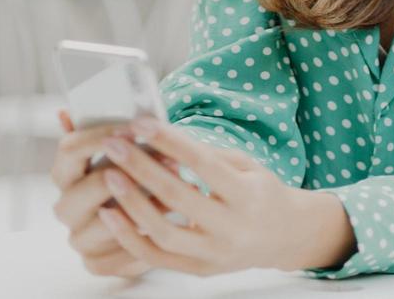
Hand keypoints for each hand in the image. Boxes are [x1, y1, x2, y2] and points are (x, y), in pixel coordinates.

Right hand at [49, 109, 181, 278]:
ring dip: (142, 205)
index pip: (70, 149)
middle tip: (160, 160)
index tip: (131, 128)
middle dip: (124, 174)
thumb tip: (66, 110)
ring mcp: (79, 237)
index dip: (99, 137)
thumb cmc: (130, 174)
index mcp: (64, 173)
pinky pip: (118, 253)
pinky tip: (170, 220)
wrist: (142, 220)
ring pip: (104, 223)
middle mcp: (66, 206)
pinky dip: (145, 236)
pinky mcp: (97, 262)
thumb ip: (102, 132)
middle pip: (83, 188)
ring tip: (174, 189)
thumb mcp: (119, 149)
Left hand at [91, 115, 321, 276]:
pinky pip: (157, 258)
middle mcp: (232, 229)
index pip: (202, 164)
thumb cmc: (262, 192)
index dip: (169, 142)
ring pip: (163, 233)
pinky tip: (110, 215)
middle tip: (114, 144)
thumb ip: (208, 155)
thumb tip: (162, 136)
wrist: (285, 236)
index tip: (140, 123)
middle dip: (141, 167)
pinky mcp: (199, 270)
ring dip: (131, 203)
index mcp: (247, 195)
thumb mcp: (247, 165)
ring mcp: (215, 255)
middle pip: (178, 196)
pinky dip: (129, 238)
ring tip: (108, 176)